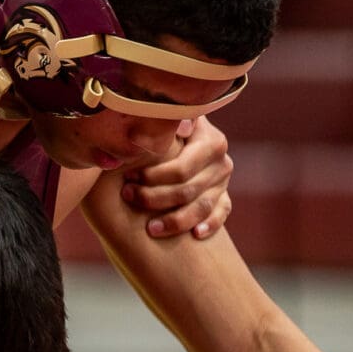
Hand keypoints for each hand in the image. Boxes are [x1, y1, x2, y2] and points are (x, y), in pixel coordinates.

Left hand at [120, 116, 233, 238]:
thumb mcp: (164, 117)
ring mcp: (223, 182)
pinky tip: (196, 235)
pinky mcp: (223, 196)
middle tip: (129, 197)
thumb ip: (166, 120)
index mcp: (210, 140)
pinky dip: (210, 224)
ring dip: (176, 221)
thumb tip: (179, 126)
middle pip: (188, 189)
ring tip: (150, 229)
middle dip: (155, 197)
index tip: (128, 178)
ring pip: (202, 207)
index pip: (182, 167)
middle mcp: (221, 161)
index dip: (153, 176)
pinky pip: (221, 214)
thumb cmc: (163, 124)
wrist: (179, 134)